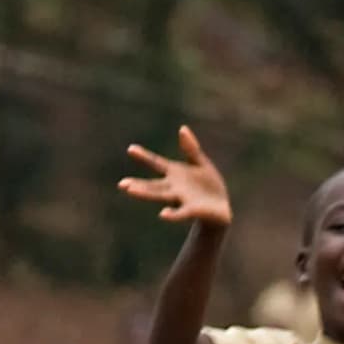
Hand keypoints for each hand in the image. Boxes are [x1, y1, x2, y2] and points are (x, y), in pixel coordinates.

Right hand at [117, 125, 233, 230]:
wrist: (221, 208)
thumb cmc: (208, 185)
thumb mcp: (201, 163)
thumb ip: (191, 149)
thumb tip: (182, 129)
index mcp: (174, 173)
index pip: (156, 163)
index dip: (144, 157)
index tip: (131, 149)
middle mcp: (173, 187)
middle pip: (152, 185)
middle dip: (137, 184)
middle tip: (122, 184)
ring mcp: (181, 200)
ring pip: (160, 196)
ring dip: (146, 194)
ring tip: (131, 191)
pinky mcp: (192, 210)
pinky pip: (180, 213)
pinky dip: (172, 214)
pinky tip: (162, 214)